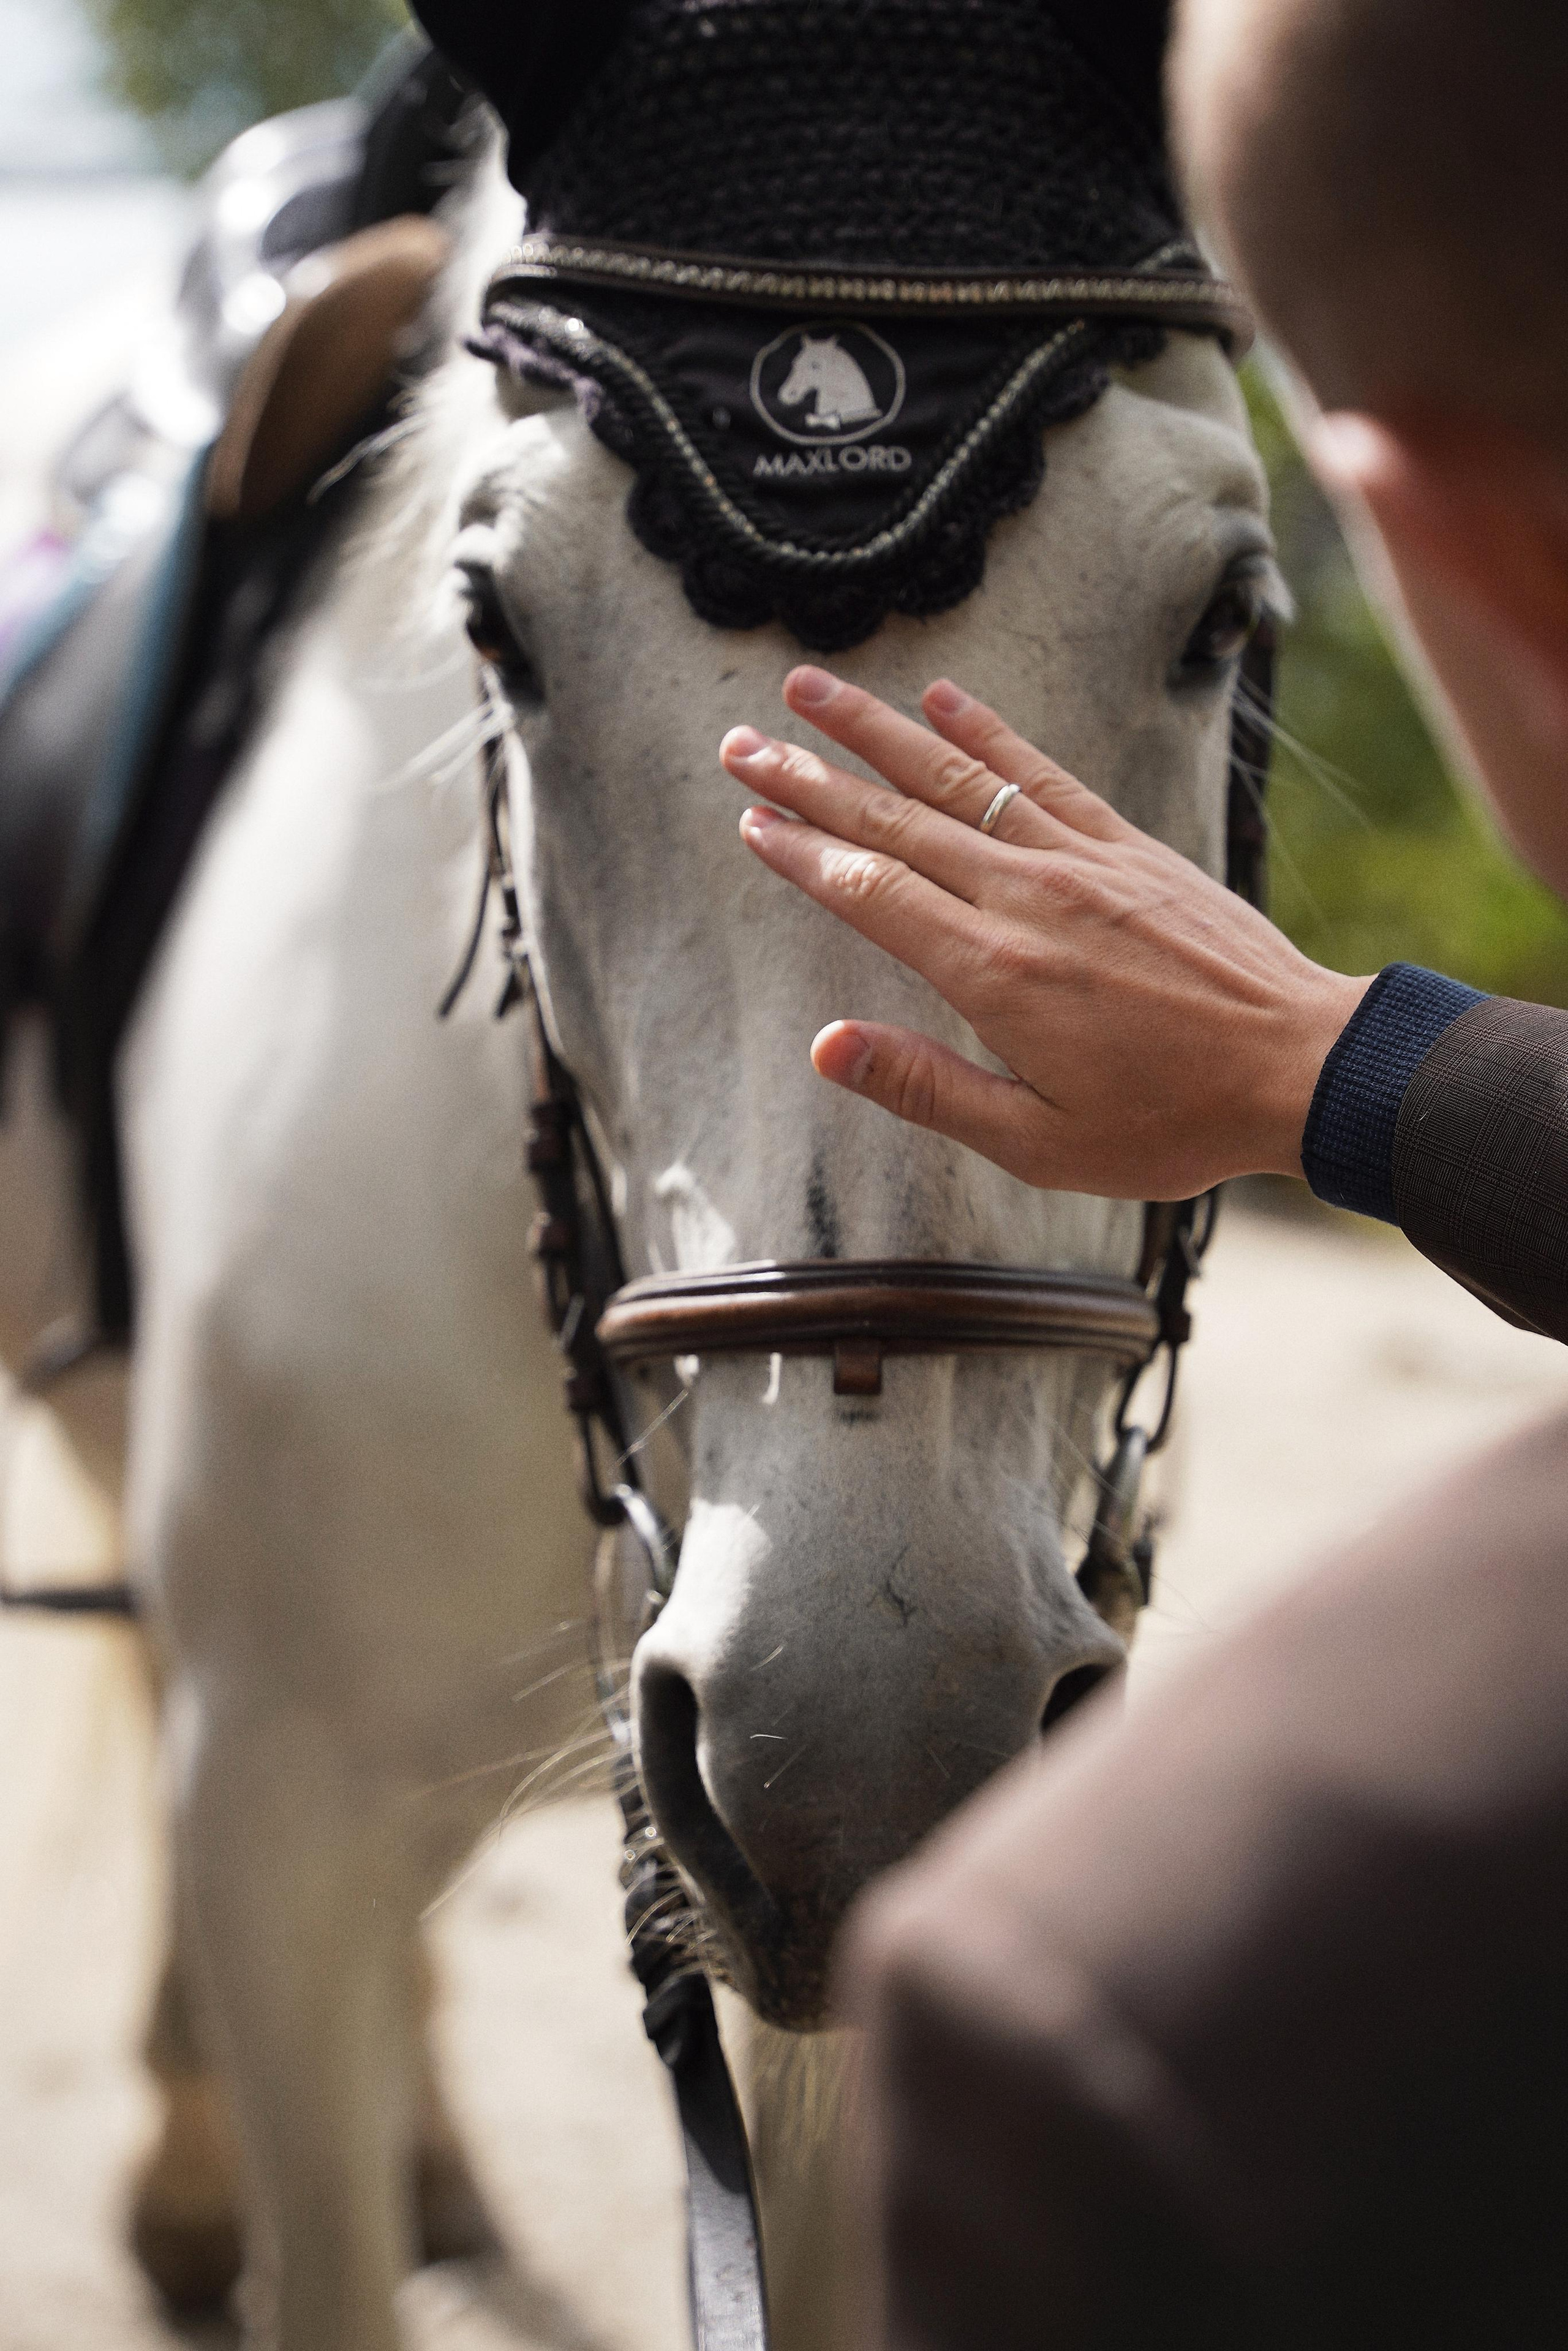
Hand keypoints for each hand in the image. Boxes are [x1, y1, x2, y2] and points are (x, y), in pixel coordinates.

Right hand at [721, 666, 1368, 1198]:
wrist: (1300, 1067)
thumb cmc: (1170, 1122)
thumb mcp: (1039, 1142)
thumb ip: (926, 1088)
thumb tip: (825, 1044)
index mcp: (993, 973)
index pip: (871, 893)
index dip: (802, 853)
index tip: (748, 819)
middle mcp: (1026, 899)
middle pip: (894, 822)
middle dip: (809, 779)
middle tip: (739, 742)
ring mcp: (1080, 862)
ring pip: (957, 779)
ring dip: (876, 731)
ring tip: (811, 687)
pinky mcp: (1127, 847)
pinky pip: (1041, 774)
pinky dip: (986, 732)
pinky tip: (941, 697)